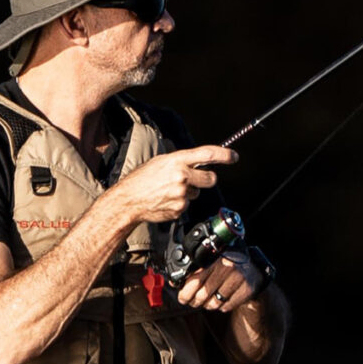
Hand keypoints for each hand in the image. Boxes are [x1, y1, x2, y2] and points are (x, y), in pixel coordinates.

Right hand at [108, 146, 237, 226]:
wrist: (128, 200)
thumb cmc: (141, 180)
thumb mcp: (160, 162)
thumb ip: (181, 161)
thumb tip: (199, 162)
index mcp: (176, 161)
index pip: (207, 154)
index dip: (224, 155)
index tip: (233, 156)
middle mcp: (182, 176)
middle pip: (210, 178)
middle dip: (206, 179)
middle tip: (195, 179)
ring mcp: (181, 194)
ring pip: (197, 193)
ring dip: (189, 192)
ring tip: (169, 191)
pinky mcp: (180, 209)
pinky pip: (187, 205)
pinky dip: (179, 203)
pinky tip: (166, 200)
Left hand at [179, 250, 261, 312]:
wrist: (252, 268)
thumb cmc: (225, 264)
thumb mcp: (208, 261)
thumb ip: (191, 270)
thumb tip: (174, 282)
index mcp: (214, 256)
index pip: (194, 280)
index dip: (185, 292)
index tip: (182, 298)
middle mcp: (228, 265)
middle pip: (203, 294)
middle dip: (193, 301)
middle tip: (191, 302)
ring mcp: (239, 278)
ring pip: (214, 303)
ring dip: (206, 305)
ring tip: (206, 301)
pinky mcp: (247, 289)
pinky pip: (226, 306)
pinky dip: (221, 306)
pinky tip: (221, 298)